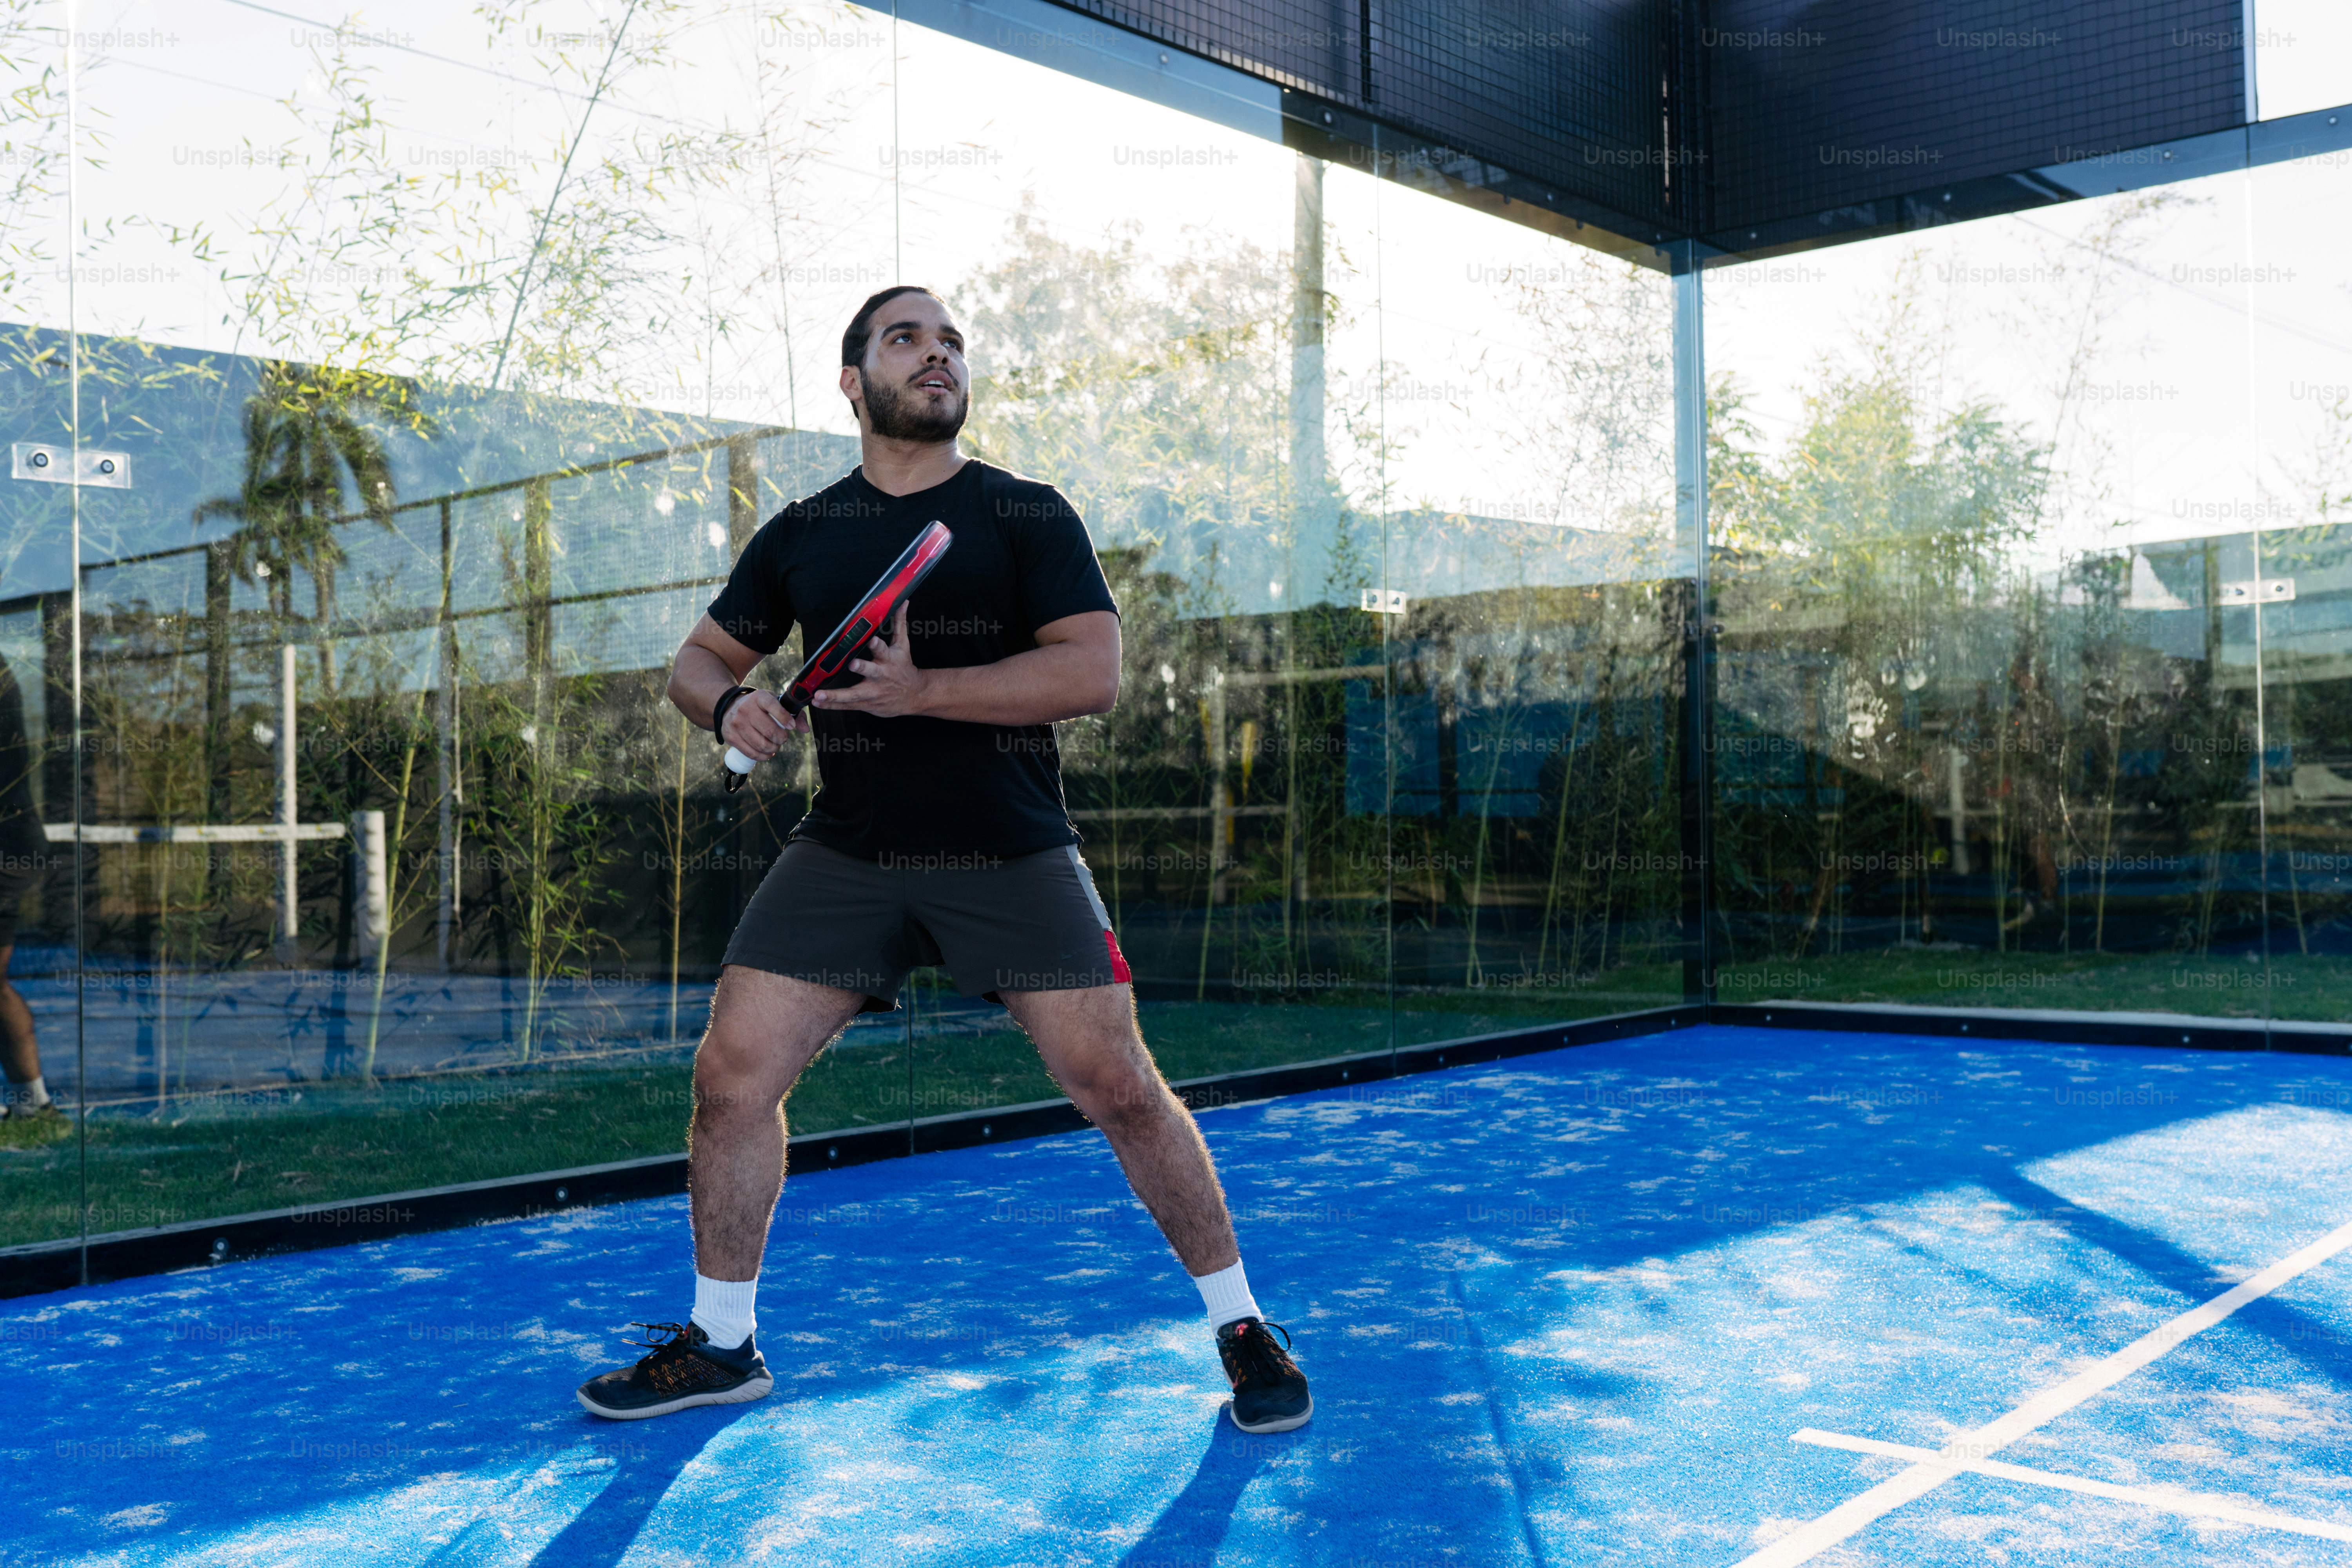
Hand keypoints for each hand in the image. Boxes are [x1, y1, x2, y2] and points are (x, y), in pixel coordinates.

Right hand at [721, 688, 806, 759]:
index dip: (785, 718)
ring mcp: (737, 723)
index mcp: (759, 697)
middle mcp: (746, 709)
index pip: (774, 706)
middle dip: (781, 738)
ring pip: (761, 744)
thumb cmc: (759, 706)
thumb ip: (793, 713)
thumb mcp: (774, 702)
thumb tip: (805, 729)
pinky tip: (768, 752)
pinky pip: (751, 753)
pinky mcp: (731, 737)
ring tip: (775, 745)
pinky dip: (763, 756)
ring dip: (773, 748)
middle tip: (783, 738)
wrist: (730, 707)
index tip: (791, 727)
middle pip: (770, 731)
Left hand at [814, 600, 929, 716]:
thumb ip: (899, 623)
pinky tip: (818, 703)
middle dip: (861, 667)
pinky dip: (832, 704)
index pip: (883, 649)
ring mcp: (872, 692)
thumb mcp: (903, 645)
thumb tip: (903, 602)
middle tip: (852, 664)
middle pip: (870, 671)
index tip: (872, 640)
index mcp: (888, 659)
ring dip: (835, 695)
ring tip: (819, 696)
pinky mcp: (866, 703)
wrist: (914, 695)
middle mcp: (880, 676)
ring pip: (853, 694)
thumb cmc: (904, 668)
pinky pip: (847, 705)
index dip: (877, 645)